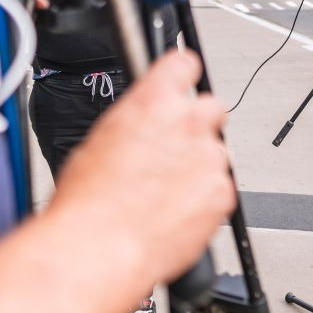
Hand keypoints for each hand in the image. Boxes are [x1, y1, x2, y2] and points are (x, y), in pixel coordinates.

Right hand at [50, 50, 235, 283]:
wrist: (100, 247)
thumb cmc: (90, 201)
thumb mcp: (100, 140)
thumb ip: (135, 122)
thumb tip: (142, 124)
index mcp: (154, 101)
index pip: (183, 64)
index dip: (182, 74)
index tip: (183, 79)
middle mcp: (189, 123)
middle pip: (211, 108)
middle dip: (197, 125)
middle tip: (174, 150)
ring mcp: (210, 158)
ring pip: (217, 151)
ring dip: (199, 166)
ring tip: (166, 191)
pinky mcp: (222, 192)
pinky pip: (221, 187)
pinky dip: (204, 197)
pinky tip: (175, 210)